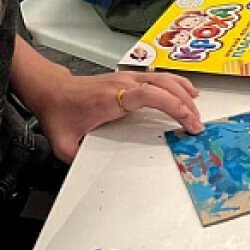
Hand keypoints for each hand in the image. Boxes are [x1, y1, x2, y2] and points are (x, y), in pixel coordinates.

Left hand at [36, 72, 202, 162]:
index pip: (151, 95)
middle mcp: (123, 83)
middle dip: (186, 104)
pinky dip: (177, 83)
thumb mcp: (64, 143)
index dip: (174, 106)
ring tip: (197, 108)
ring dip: (184, 92)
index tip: (188, 121)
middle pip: (165, 85)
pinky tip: (186, 89)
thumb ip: (78, 158)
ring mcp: (127, 78)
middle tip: (197, 124)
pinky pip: (159, 76)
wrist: (52, 90)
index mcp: (112, 98)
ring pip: (165, 78)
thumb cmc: (60, 112)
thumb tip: (91, 173)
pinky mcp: (128, 78)